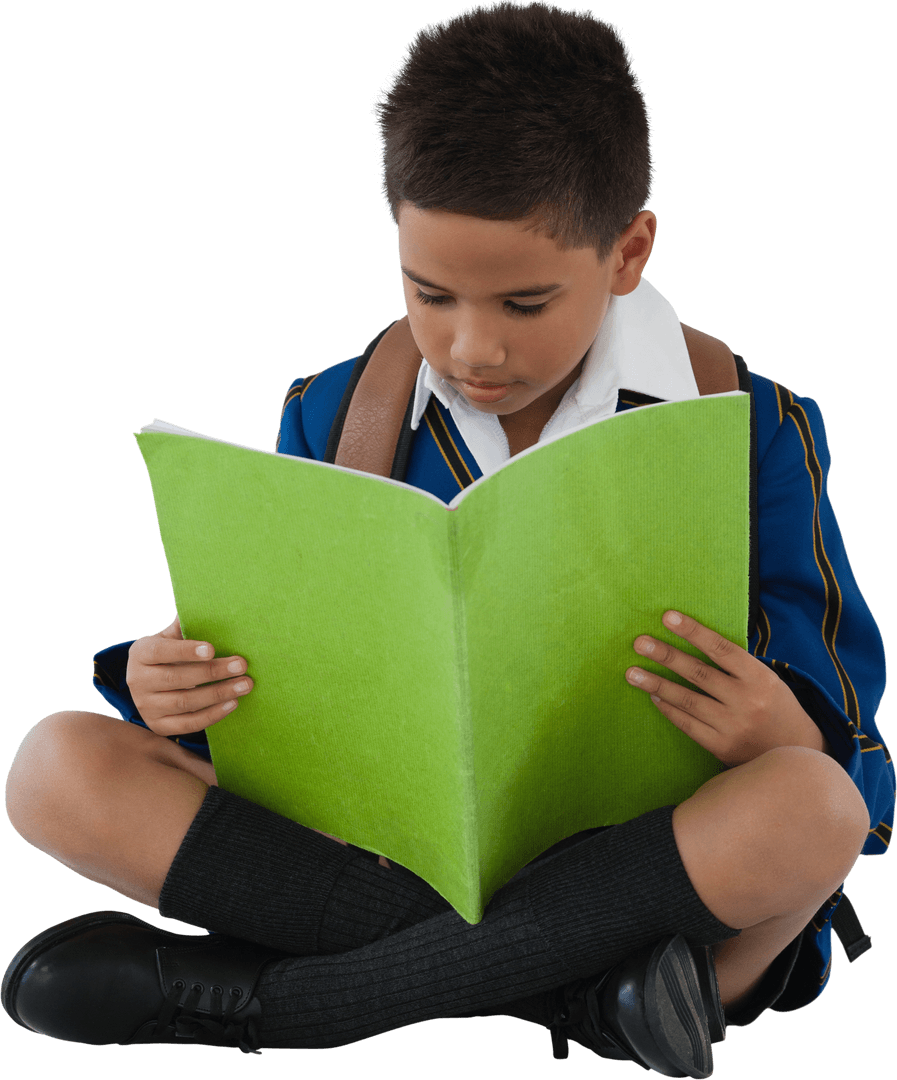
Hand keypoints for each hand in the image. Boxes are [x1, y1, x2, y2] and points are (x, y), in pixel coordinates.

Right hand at [127, 616, 253, 736]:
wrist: (150, 684)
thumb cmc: (169, 653)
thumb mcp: (171, 636)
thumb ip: (186, 624)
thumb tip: (211, 602)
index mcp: (140, 653)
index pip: (161, 651)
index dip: (185, 651)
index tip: (212, 649)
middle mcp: (137, 681)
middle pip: (177, 678)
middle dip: (213, 672)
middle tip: (242, 665)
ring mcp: (146, 707)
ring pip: (185, 703)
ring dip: (219, 694)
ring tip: (245, 684)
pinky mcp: (158, 726)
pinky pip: (188, 724)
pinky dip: (212, 715)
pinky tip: (233, 704)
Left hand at [625, 610, 831, 767]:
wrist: (797, 754)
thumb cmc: (776, 708)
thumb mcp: (767, 680)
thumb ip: (736, 665)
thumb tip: (694, 639)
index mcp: (760, 678)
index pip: (721, 649)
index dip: (693, 631)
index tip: (667, 617)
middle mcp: (746, 700)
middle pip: (698, 673)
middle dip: (666, 656)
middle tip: (639, 643)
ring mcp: (733, 726)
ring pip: (687, 700)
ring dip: (656, 685)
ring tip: (632, 673)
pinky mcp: (722, 747)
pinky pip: (688, 725)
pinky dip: (669, 710)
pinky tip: (654, 697)